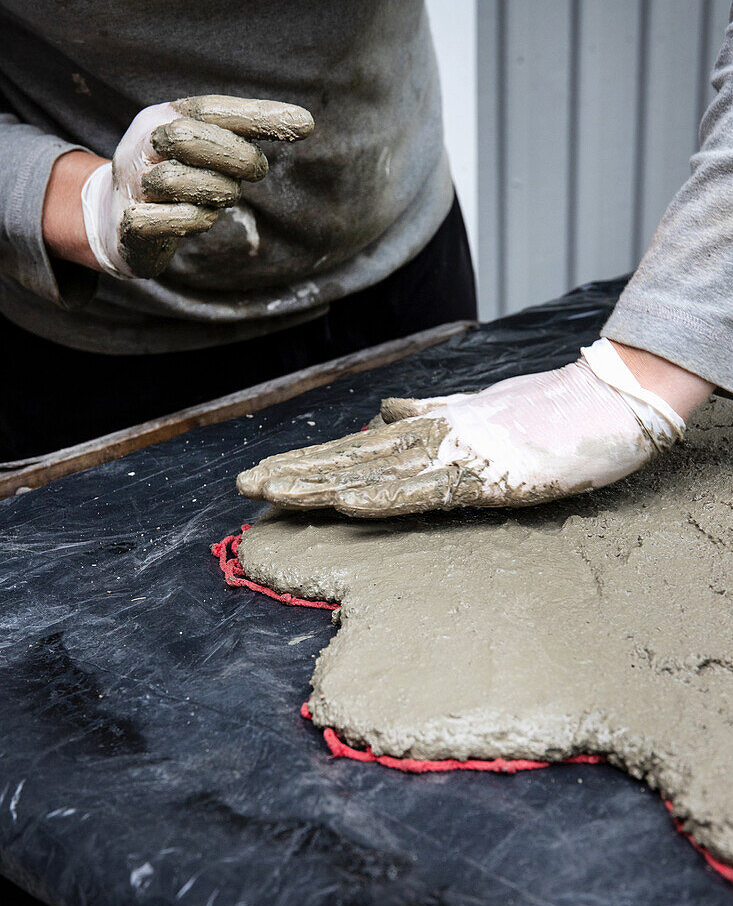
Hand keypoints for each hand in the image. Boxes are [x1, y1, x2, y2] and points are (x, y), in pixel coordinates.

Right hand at [79, 95, 312, 277]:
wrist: (114, 221)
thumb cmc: (174, 180)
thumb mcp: (205, 151)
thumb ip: (244, 135)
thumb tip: (305, 121)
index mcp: (163, 117)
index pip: (212, 108)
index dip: (257, 115)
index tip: (306, 123)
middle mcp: (144, 145)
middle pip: (189, 137)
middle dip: (235, 157)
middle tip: (256, 171)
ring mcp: (134, 183)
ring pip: (182, 182)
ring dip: (217, 193)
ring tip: (219, 197)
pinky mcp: (132, 223)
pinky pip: (176, 219)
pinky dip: (195, 220)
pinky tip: (196, 217)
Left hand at [237, 339, 702, 517]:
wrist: (610, 401)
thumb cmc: (548, 411)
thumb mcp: (477, 414)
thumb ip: (429, 415)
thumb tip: (385, 413)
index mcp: (429, 428)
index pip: (355, 450)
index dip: (306, 464)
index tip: (262, 477)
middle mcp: (433, 438)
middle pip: (350, 460)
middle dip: (294, 474)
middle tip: (241, 488)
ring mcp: (458, 455)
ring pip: (376, 473)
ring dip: (321, 485)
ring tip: (272, 495)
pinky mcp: (488, 475)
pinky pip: (427, 490)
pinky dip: (385, 496)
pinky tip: (345, 505)